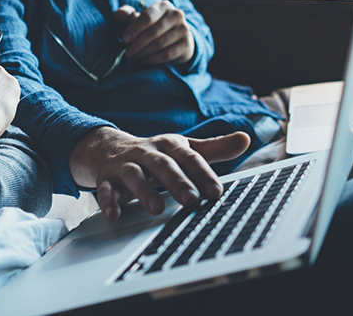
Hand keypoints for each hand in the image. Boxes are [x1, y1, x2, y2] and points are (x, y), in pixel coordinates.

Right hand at [70, 127, 250, 220]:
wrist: (110, 149)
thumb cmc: (156, 155)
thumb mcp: (184, 149)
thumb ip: (214, 148)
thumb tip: (246, 138)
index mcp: (169, 144)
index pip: (189, 157)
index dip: (203, 173)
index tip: (216, 192)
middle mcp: (147, 152)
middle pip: (162, 164)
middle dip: (176, 182)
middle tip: (191, 200)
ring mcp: (125, 164)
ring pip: (134, 175)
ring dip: (145, 190)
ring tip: (157, 208)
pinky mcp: (108, 178)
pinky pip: (106, 189)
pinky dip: (109, 201)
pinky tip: (114, 214)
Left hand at [113, 1, 194, 65]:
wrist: (177, 38)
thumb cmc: (153, 26)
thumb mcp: (140, 19)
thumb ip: (128, 15)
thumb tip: (118, 13)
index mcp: (163, 6)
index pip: (147, 17)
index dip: (134, 29)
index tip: (124, 39)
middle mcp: (176, 15)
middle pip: (153, 32)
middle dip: (137, 44)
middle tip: (127, 52)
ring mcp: (184, 29)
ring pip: (159, 44)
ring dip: (144, 52)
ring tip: (134, 56)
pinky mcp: (187, 44)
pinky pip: (167, 54)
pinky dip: (153, 59)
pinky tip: (145, 59)